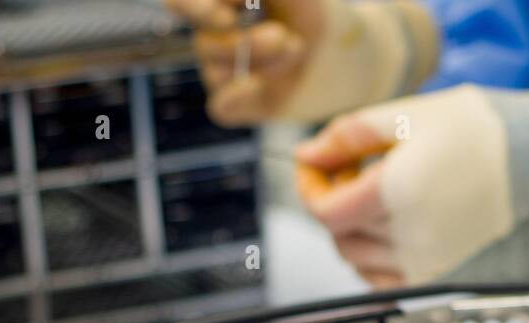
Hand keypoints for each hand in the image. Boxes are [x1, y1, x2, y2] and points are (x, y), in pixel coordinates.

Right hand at [164, 0, 437, 125]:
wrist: (348, 52)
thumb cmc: (318, 10)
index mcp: (219, 1)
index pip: (179, 2)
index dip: (194, 7)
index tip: (229, 14)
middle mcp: (214, 34)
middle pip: (203, 41)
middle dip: (244, 42)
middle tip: (282, 37)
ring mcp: (223, 71)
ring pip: (216, 73)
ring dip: (263, 62)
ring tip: (297, 48)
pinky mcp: (239, 104)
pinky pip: (221, 107)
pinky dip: (242, 98)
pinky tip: (267, 87)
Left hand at [296, 83, 528, 285]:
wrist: (526, 157)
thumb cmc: (472, 130)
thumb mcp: (403, 115)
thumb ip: (346, 137)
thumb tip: (306, 156)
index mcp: (397, 192)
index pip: (326, 212)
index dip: (310, 188)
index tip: (315, 166)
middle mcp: (408, 235)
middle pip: (338, 235)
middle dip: (331, 202)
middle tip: (349, 170)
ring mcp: (421, 259)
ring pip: (355, 259)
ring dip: (350, 230)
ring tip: (374, 194)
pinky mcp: (433, 273)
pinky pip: (379, 279)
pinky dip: (370, 257)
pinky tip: (384, 226)